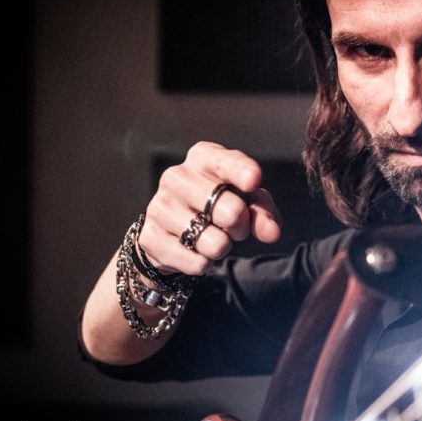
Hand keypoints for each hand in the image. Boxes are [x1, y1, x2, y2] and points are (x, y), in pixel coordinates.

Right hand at [138, 141, 282, 275]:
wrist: (173, 231)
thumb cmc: (220, 205)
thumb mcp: (247, 200)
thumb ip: (263, 211)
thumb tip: (271, 231)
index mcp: (203, 158)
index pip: (226, 163)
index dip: (242, 173)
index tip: (253, 181)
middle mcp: (177, 176)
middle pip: (230, 210)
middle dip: (242, 227)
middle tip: (236, 227)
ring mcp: (159, 205)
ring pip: (214, 242)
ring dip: (223, 247)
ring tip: (213, 237)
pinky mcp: (150, 236)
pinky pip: (197, 262)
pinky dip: (205, 263)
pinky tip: (195, 251)